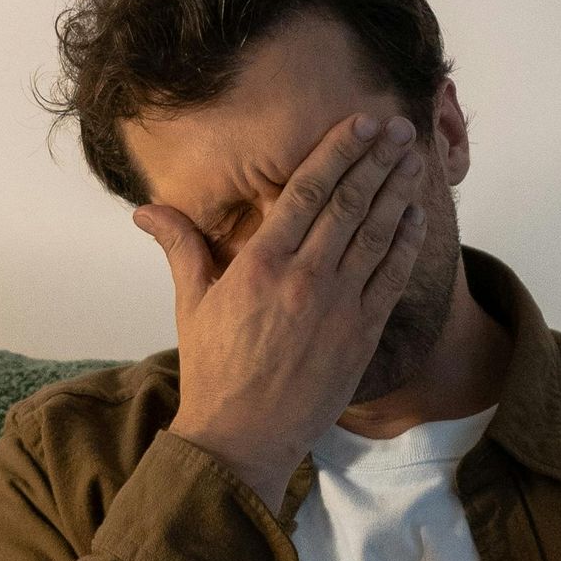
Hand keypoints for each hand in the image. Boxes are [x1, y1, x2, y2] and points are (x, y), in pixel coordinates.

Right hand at [134, 110, 428, 510]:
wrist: (243, 437)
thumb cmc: (214, 371)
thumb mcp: (192, 303)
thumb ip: (181, 247)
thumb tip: (145, 210)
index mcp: (260, 264)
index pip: (306, 191)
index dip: (338, 152)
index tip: (360, 123)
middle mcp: (303, 278)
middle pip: (348, 204)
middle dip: (376, 161)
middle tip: (397, 128)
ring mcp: (337, 306)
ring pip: (375, 235)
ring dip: (396, 193)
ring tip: (412, 160)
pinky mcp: (361, 335)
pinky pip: (390, 278)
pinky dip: (405, 244)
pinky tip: (415, 216)